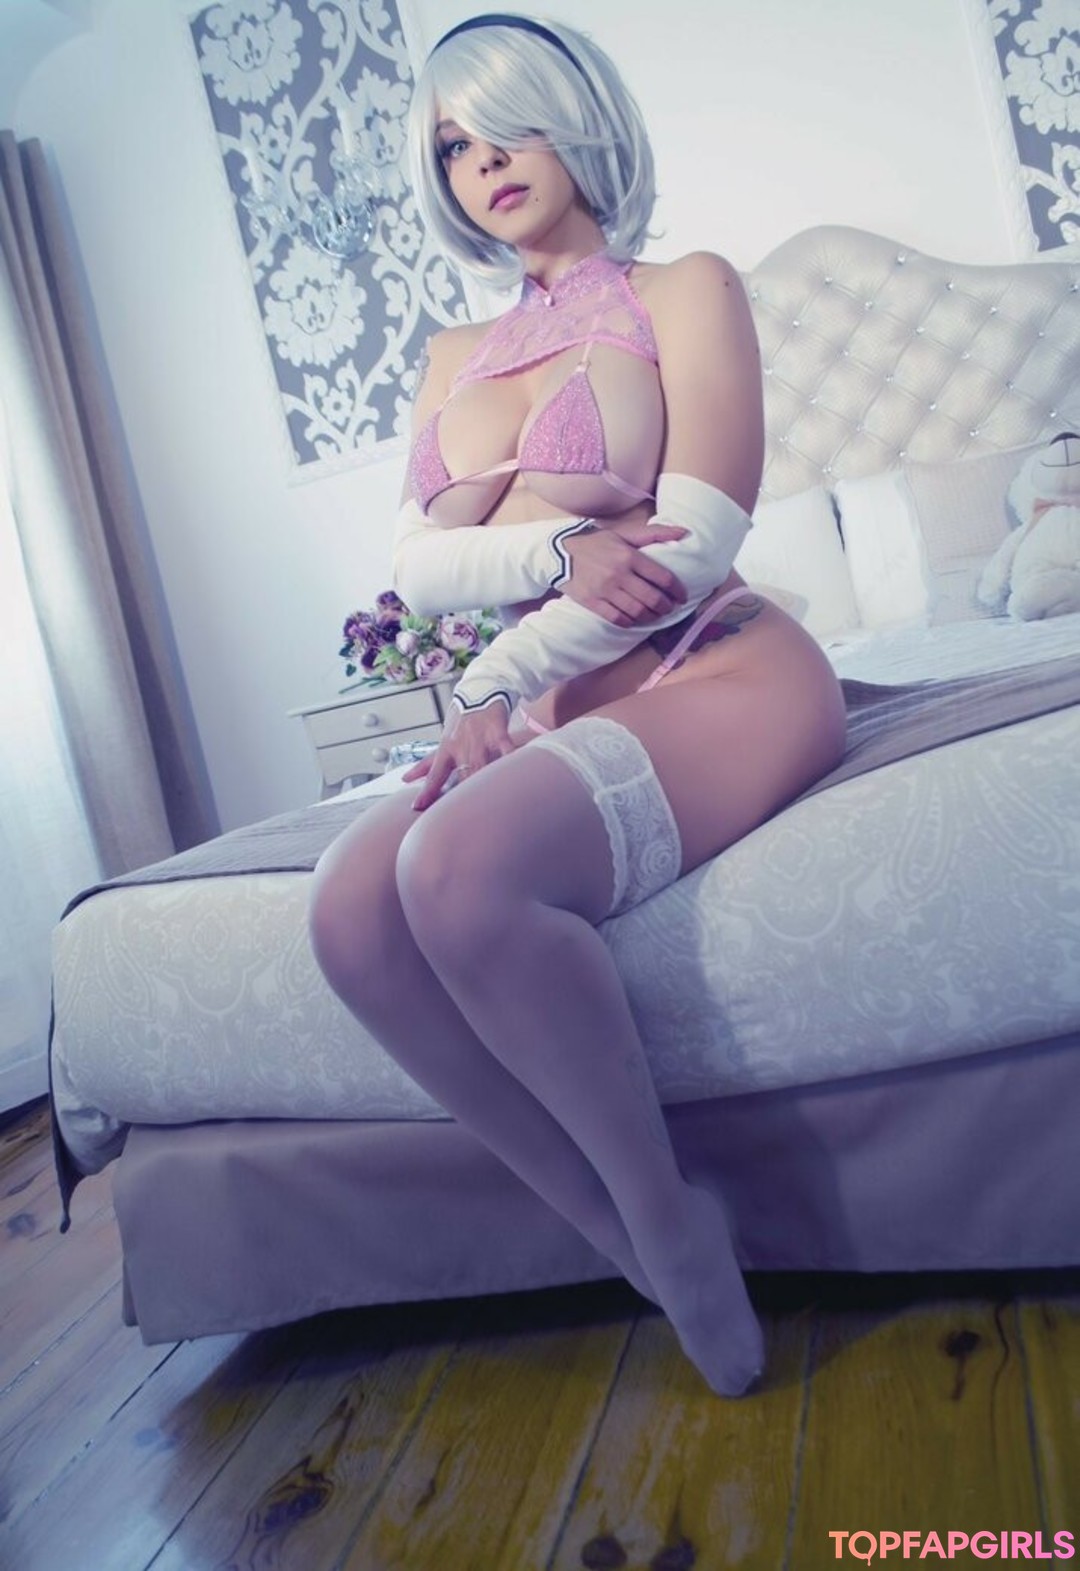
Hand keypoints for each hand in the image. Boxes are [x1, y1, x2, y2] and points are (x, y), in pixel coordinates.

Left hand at [405, 700, 516, 810]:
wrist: (479, 693)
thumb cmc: (460, 722)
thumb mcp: (442, 742)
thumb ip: (426, 764)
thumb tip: (406, 780)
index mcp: (446, 750)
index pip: (434, 775)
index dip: (427, 792)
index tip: (418, 808)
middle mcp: (461, 746)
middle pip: (462, 776)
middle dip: (462, 795)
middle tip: (459, 816)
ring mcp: (479, 739)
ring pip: (481, 766)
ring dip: (483, 783)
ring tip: (486, 804)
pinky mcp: (497, 731)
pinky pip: (505, 748)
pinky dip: (509, 760)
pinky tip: (514, 773)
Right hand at [560, 520, 689, 625]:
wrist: (560, 553)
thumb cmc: (596, 543)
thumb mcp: (624, 533)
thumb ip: (655, 533)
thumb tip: (683, 533)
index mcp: (629, 556)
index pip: (662, 577)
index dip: (677, 590)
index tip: (682, 597)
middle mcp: (619, 574)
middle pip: (652, 598)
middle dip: (666, 606)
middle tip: (669, 607)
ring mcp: (605, 590)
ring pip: (637, 611)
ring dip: (651, 616)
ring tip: (655, 614)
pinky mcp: (593, 603)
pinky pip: (618, 619)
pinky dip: (631, 622)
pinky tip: (635, 618)